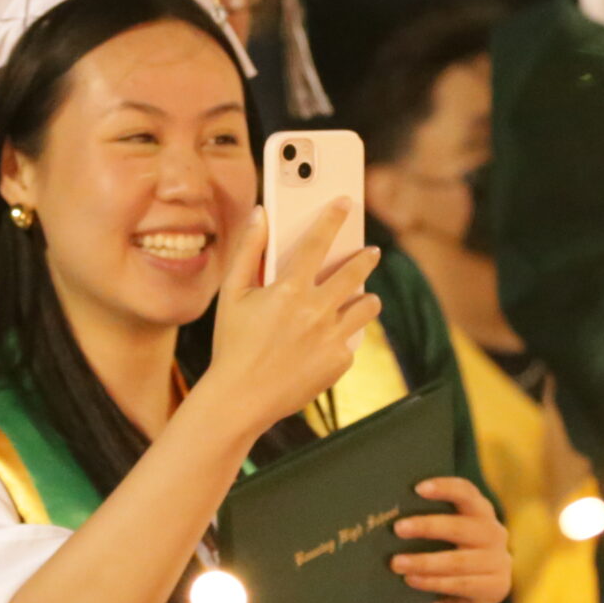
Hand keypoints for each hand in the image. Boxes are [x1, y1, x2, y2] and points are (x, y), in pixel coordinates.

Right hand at [198, 202, 383, 438]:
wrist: (241, 399)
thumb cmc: (232, 344)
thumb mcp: (232, 295)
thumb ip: (247, 251)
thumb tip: (260, 214)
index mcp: (289, 290)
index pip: (318, 242)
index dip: (333, 219)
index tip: (346, 203)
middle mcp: (316, 311)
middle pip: (355, 272)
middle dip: (366, 257)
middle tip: (371, 252)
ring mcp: (331, 338)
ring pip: (367, 307)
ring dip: (366, 298)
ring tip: (362, 298)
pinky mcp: (339, 362)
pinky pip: (352, 340)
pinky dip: (344, 336)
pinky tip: (329, 340)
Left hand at [392, 476, 510, 602]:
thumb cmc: (441, 561)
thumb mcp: (437, 540)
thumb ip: (426, 525)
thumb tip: (392, 515)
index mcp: (481, 512)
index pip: (467, 492)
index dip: (445, 488)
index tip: (418, 489)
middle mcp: (495, 533)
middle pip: (462, 527)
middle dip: (428, 527)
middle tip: (398, 528)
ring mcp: (500, 562)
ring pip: (458, 560)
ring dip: (424, 561)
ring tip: (396, 563)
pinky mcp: (497, 588)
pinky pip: (461, 584)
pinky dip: (433, 582)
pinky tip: (411, 579)